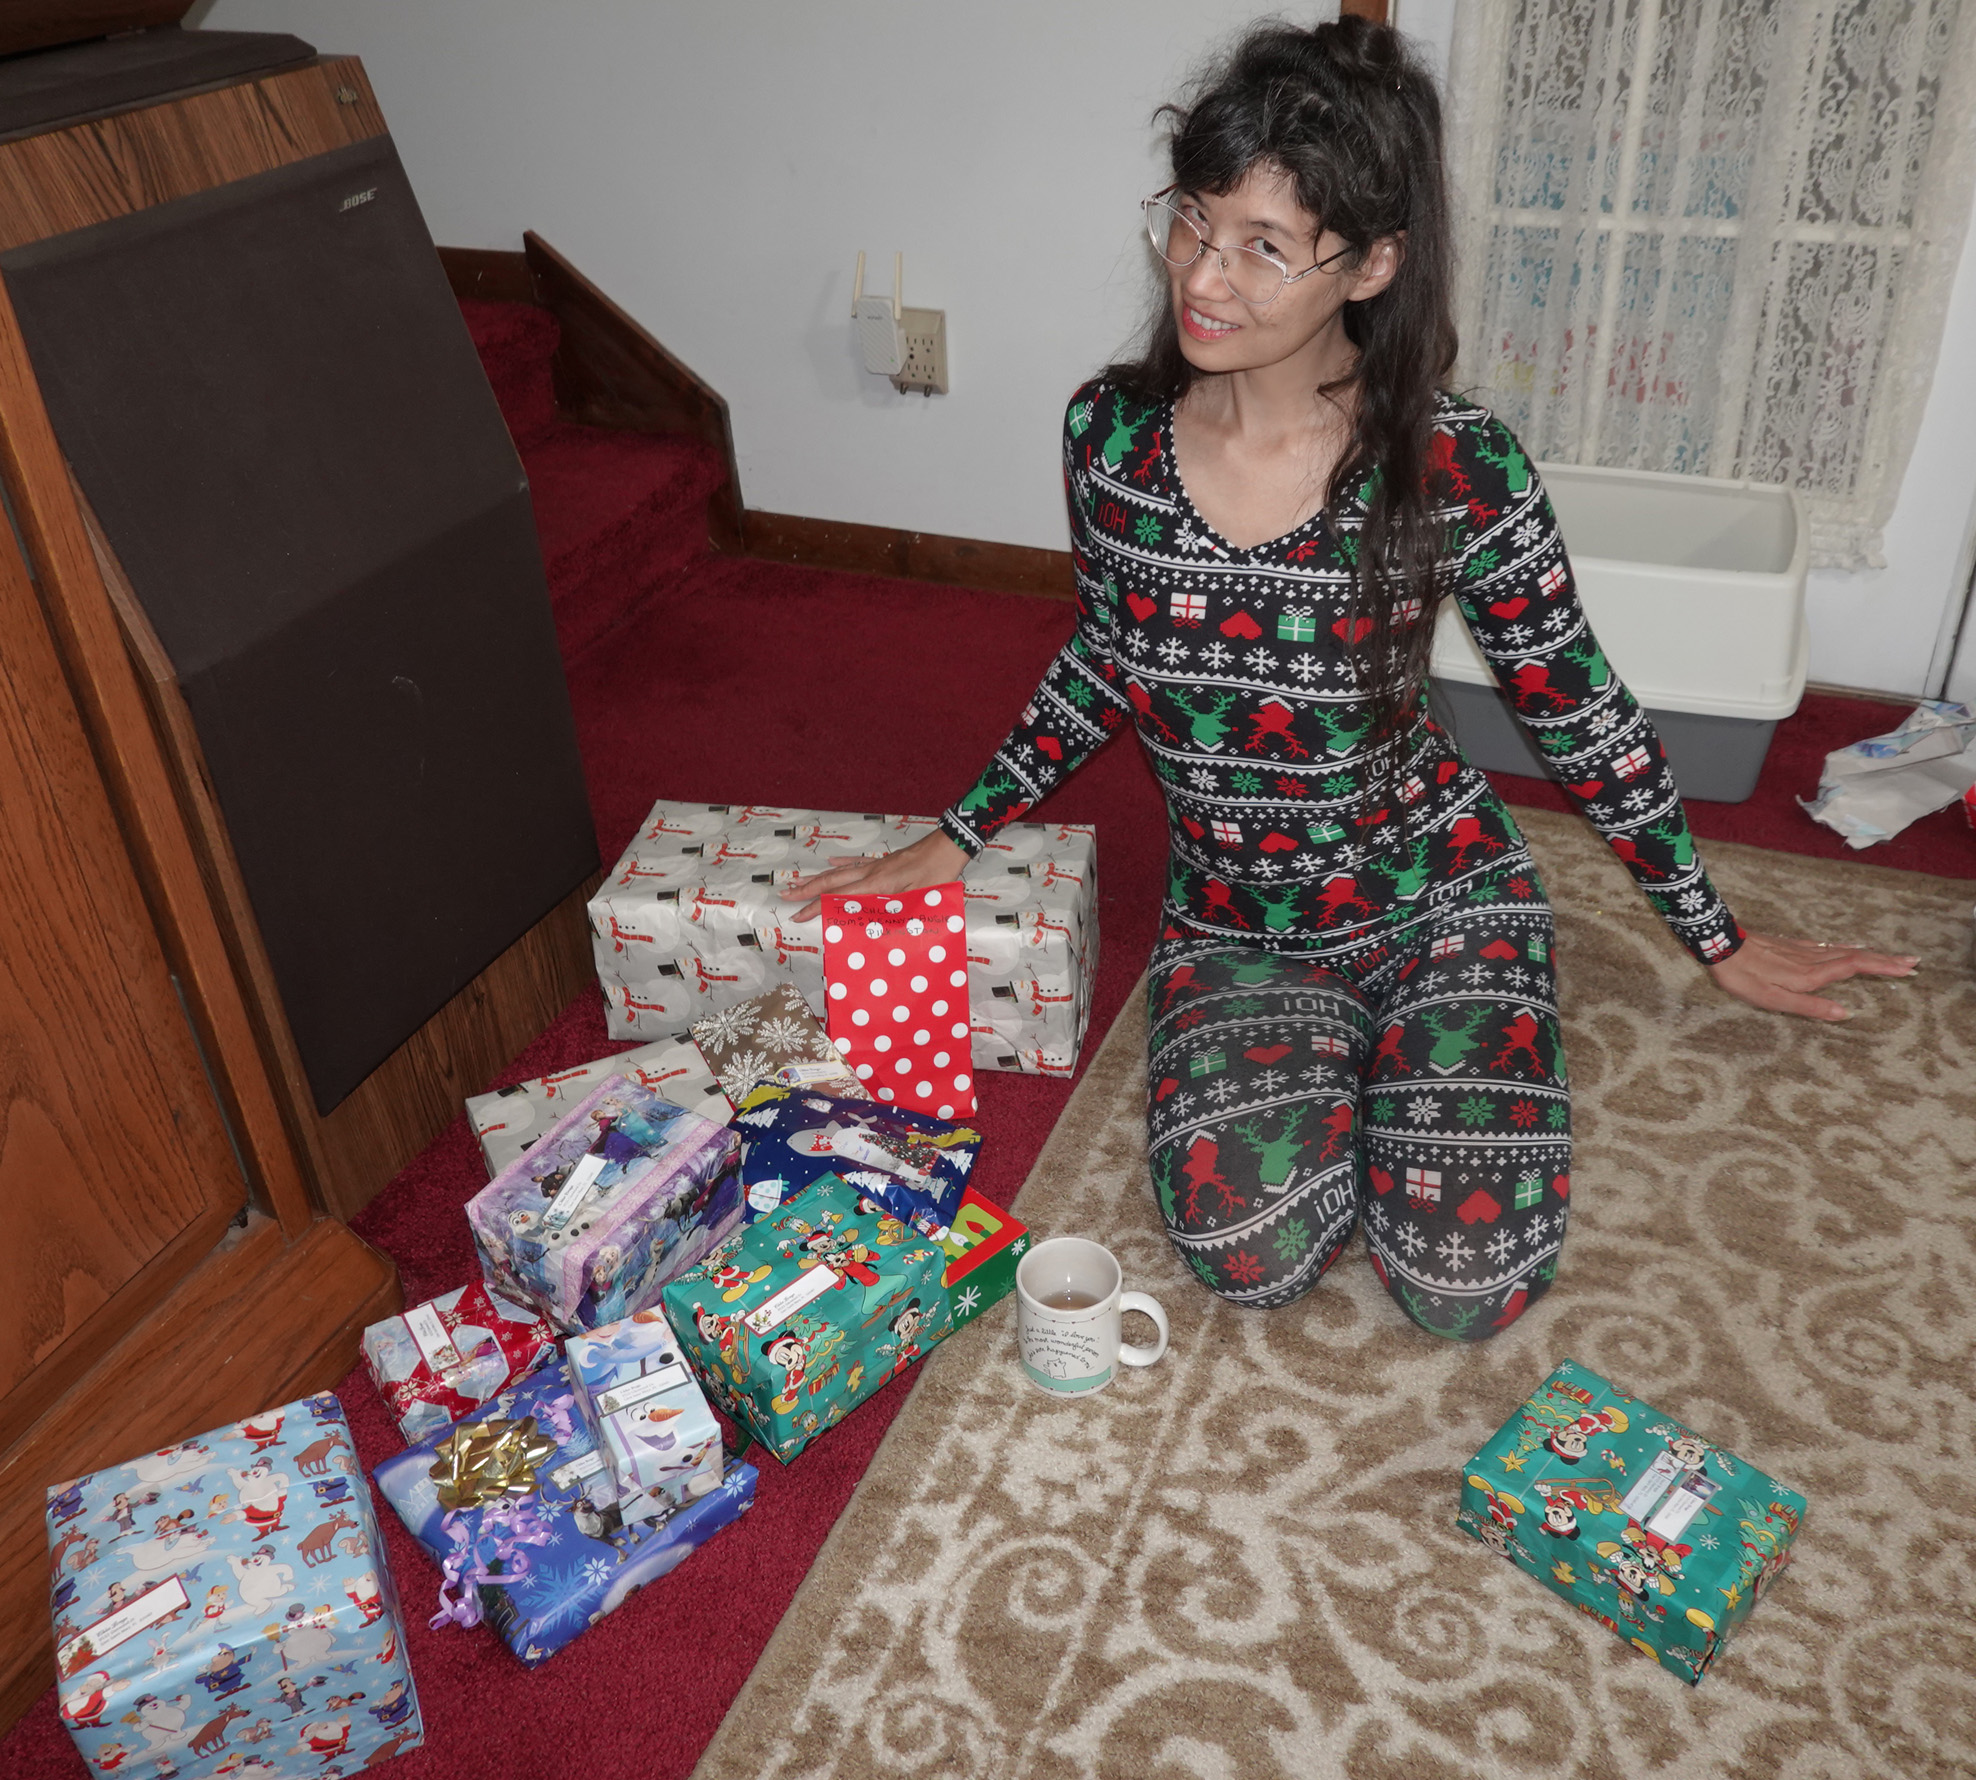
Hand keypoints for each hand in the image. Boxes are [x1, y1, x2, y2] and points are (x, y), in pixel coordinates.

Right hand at [780, 830, 969, 922]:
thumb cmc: (937, 875)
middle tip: (784, 895)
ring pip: (839, 872)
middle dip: (806, 891)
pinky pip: (856, 862)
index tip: (797, 916)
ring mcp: (876, 865)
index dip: (816, 907)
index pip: (839, 898)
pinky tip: (830, 861)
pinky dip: (841, 863)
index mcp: (876, 885)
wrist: (947, 847)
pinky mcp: (884, 861)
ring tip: (797, 880)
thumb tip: (877, 931)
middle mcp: (870, 873)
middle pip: (831, 883)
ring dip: (817, 878)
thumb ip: (897, 913)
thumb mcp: (919, 900)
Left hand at [1706, 930, 1917, 1020]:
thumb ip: (1810, 1006)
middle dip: (1886, 960)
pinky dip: (1848, 948)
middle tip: (1914, 962)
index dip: (1883, 968)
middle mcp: (1812, 959)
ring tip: (1893, 957)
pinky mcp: (1793, 946)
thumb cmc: (1745, 978)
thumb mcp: (1774, 1000)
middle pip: (1857, 956)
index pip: (1856, 967)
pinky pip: (1829, 946)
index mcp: (1812, 974)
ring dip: (1872, 954)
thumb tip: (1845, 1013)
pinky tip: (1852, 947)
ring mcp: (1803, 950)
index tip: (1909, 970)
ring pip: (1845, 951)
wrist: (1722, 947)